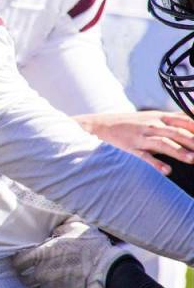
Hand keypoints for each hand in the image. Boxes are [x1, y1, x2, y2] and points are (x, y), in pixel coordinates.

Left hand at [13, 218, 132, 287]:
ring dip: (42, 284)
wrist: (109, 273)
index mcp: (41, 255)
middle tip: (31, 272)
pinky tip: (64, 285)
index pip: (18, 262)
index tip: (20, 260)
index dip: (17, 261)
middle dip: (26, 275)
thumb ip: (60, 229)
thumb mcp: (76, 228)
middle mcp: (42, 273)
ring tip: (50, 279)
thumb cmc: (92, 248)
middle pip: (25, 279)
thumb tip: (55, 231)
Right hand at [75, 111, 193, 174]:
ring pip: (163, 143)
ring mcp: (142, 136)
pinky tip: (166, 171)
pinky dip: (156, 164)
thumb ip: (172, 120)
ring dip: (178, 151)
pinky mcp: (131, 147)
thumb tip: (192, 121)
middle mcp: (152, 125)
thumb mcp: (152, 116)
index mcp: (159, 117)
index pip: (184, 120)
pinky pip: (145, 156)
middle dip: (192, 140)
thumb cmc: (131, 122)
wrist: (102, 124)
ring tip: (192, 159)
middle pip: (176, 132)